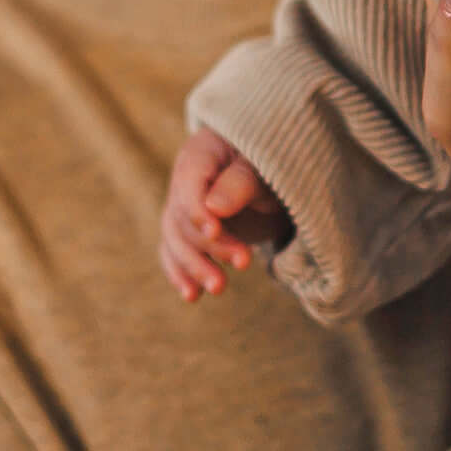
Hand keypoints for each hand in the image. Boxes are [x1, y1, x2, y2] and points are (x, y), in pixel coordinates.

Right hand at [157, 129, 286, 301]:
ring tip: (219, 288)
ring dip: (195, 266)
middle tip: (245, 262)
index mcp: (200, 154)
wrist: (274, 176)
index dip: (197, 209)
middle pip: (183, 216)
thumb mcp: (264, 169)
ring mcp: (182, 208)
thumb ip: (241, 184)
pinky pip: (175, 252)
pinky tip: (192, 295)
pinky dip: (181, 273)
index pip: (188, 183)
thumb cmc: (271, 164)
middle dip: (210, 244)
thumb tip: (214, 207)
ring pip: (176, 239)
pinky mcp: (188, 232)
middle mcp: (184, 181)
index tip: (215, 231)